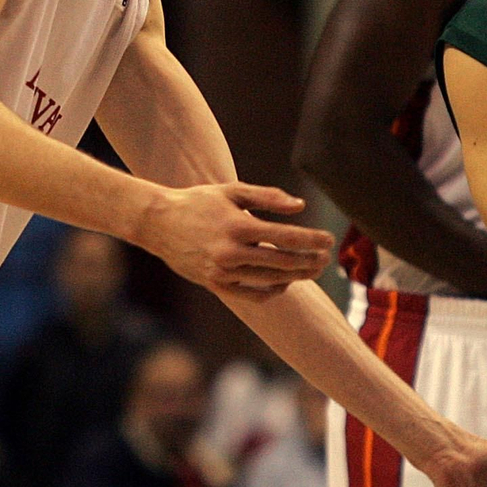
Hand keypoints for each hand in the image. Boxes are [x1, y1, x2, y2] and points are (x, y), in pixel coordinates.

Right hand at [138, 182, 333, 293]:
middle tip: (325, 257)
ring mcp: (222, 272)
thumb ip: (268, 197)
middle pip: (283, 262)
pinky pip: (253, 295)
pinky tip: (285, 281)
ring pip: (270, 280)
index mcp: (237, 226)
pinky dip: (273, 290)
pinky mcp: (216, 285)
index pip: (285, 237)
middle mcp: (230, 252)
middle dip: (310, 260)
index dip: (312, 240)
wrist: (158, 223)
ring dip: (297, 276)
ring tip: (312, 268)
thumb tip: (300, 206)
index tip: (329, 240)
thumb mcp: (232, 191)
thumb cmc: (198, 202)